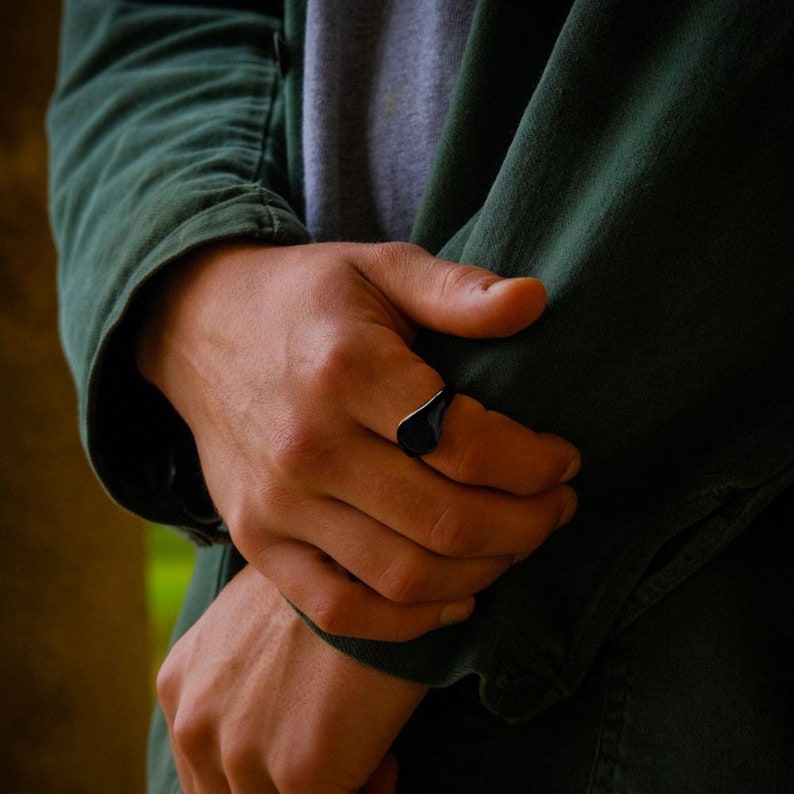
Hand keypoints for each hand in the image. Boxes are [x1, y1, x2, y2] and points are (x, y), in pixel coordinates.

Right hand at [137, 241, 579, 639]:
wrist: (200, 330)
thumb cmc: (306, 299)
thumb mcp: (379, 267)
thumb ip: (455, 289)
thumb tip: (534, 301)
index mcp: (346, 368)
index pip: (465, 443)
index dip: (534, 462)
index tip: (563, 459)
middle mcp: (307, 444)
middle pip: (445, 520)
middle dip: (527, 525)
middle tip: (557, 507)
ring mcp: (277, 503)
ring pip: (404, 575)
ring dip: (483, 571)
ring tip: (518, 543)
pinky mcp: (257, 541)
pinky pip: (340, 609)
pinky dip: (409, 622)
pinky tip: (455, 596)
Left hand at [158, 565, 426, 792]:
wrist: (373, 563)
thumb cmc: (329, 578)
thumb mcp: (256, 614)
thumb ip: (238, 670)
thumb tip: (268, 704)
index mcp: (180, 685)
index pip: (206, 767)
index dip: (264, 764)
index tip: (311, 735)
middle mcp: (196, 723)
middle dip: (291, 783)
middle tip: (343, 749)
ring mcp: (242, 750)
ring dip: (330, 787)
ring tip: (368, 749)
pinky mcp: (300, 770)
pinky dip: (366, 790)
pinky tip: (386, 756)